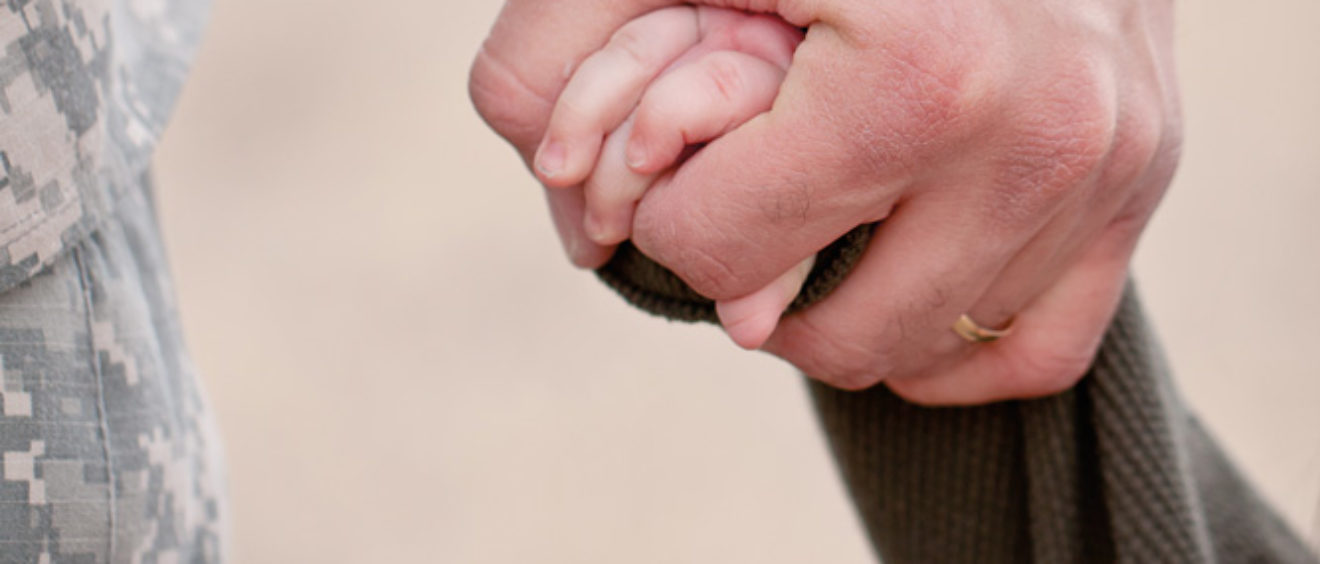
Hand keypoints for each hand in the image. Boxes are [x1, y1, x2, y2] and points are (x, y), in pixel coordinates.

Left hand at [470, 0, 1181, 403]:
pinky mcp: (1143, 187)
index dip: (660, 206)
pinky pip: (1032, 349)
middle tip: (730, 201)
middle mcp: (1040, 135)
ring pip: (918, 350)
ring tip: (802, 226)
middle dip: (744, 273)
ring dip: (833, 312)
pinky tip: (889, 278)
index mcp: (919, 71)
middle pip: (820, 331)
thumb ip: (556, 44)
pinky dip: (946, 342)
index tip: (667, 155)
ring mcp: (1110, 168)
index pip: (718, 246)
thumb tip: (558, 190)